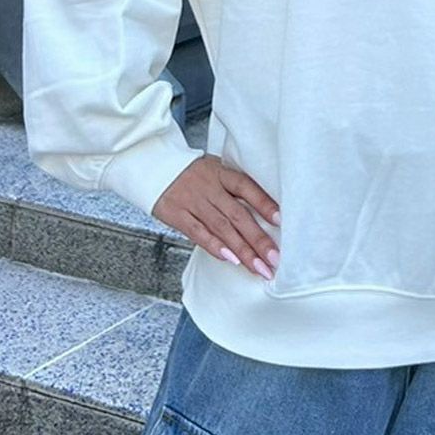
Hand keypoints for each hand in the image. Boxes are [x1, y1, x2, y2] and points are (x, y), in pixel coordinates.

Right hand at [152, 154, 281, 281]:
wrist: (153, 166)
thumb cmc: (191, 172)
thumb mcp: (214, 169)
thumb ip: (232, 186)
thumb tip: (261, 209)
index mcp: (221, 173)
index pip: (246, 187)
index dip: (263, 202)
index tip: (281, 221)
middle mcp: (210, 188)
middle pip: (238, 215)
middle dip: (258, 239)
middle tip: (274, 259)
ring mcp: (193, 202)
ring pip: (222, 228)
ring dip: (242, 250)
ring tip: (259, 267)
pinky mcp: (178, 215)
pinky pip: (198, 233)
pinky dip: (215, 247)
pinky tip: (231, 260)